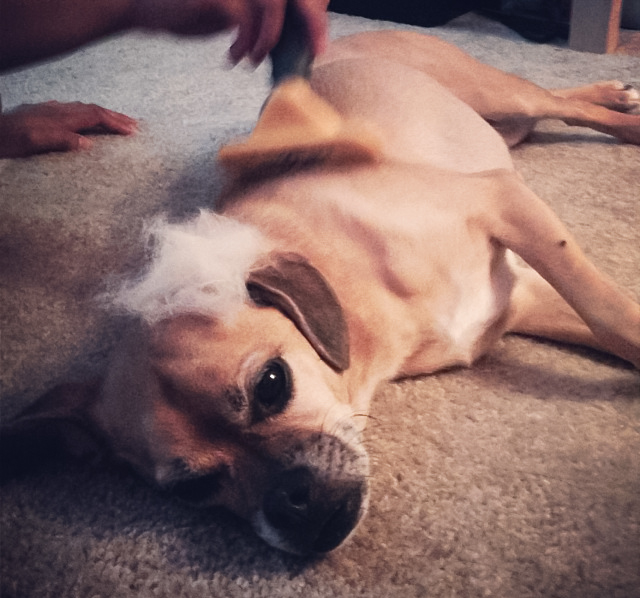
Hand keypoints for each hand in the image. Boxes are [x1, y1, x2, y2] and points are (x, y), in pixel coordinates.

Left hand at [0, 101, 137, 158]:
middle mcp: (57, 110)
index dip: (116, 123)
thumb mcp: (34, 142)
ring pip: (84, 108)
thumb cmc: (9, 140)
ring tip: (118, 121)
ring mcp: (49, 110)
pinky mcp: (42, 113)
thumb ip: (62, 141)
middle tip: (135, 124)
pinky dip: (88, 115)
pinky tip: (86, 119)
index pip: (95, 117)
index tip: (133, 131)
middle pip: (93, 109)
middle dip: (116, 116)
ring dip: (104, 114)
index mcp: (60, 118)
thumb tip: (89, 144)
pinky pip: (73, 111)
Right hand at [133, 0, 328, 64]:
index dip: (314, 10)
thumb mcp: (235, 10)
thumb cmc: (191, 10)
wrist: (146, 7)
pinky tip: (234, 57)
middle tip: (316, 49)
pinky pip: (245, 18)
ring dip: (269, 38)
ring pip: (272, 4)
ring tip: (253, 58)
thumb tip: (297, 35)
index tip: (319, 40)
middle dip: (313, 19)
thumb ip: (263, 15)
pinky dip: (246, 43)